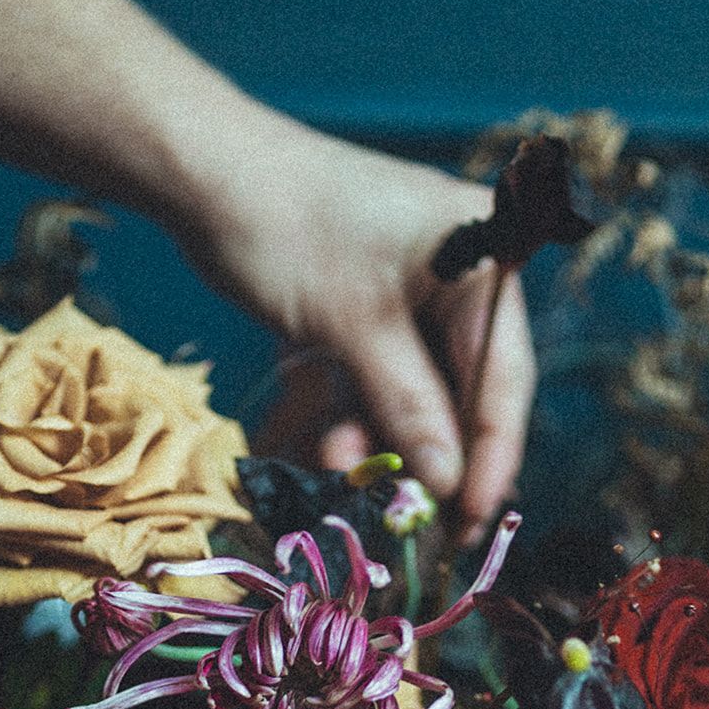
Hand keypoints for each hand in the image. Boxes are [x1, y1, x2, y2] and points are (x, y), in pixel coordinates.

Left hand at [181, 114, 535, 542]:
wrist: (204, 178)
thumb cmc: (287, 229)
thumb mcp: (354, 327)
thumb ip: (409, 408)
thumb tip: (452, 485)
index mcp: (481, 258)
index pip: (504, 376)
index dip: (492, 455)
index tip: (475, 520)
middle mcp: (459, 278)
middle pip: (466, 394)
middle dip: (434, 459)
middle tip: (421, 530)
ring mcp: (412, 300)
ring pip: (419, 400)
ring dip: (386, 447)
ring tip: (347, 474)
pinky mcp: (368, 320)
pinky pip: (381, 388)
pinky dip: (360, 424)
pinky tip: (333, 454)